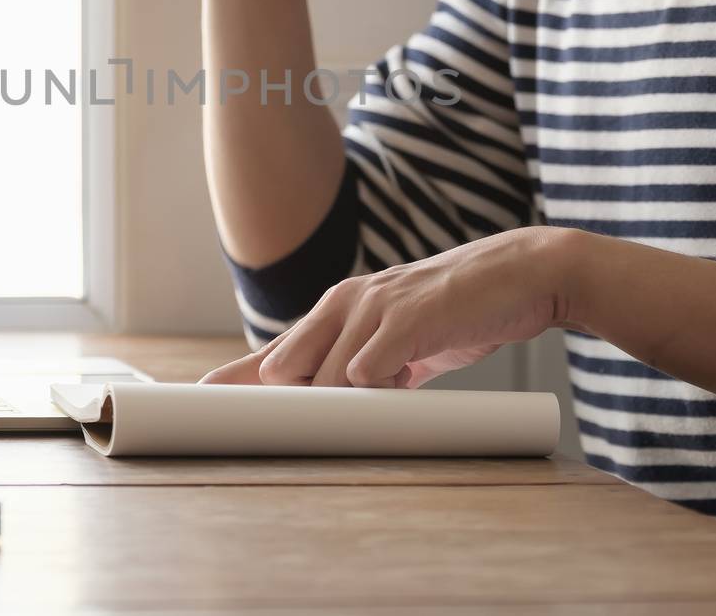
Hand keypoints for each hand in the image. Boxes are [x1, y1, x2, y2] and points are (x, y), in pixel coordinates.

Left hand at [199, 228, 577, 388]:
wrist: (520, 277)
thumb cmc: (454, 313)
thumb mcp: (397, 344)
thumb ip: (363, 371)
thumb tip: (331, 410)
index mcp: (336, 311)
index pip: (272, 355)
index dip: (234, 383)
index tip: (194, 406)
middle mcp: (345, 303)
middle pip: (286, 367)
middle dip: (279, 406)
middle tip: (270, 437)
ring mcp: (374, 307)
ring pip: (325, 374)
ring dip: (340, 402)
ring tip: (373, 399)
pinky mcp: (407, 318)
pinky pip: (369, 366)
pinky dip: (374, 387)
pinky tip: (393, 385)